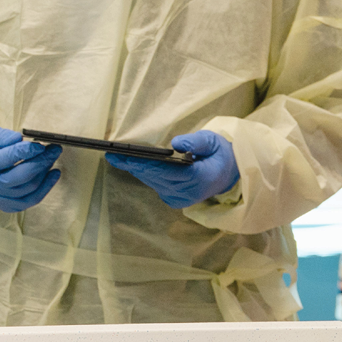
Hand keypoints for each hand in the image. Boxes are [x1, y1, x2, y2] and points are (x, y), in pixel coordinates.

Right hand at [0, 124, 62, 211]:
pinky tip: (54, 173)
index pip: (8, 158)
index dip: (27, 150)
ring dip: (45, 171)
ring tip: (51, 157)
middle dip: (42, 161)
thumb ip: (1, 135)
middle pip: (23, 175)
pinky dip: (47, 187)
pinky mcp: (8, 206)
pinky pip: (33, 199)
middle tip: (55, 149)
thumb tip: (19, 139)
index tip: (41, 144)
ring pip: (30, 186)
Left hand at [106, 130, 237, 208]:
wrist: (229, 173)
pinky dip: (144, 174)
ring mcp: (181, 199)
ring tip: (115, 158)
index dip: (145, 164)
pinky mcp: (175, 200)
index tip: (126, 158)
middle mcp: (189, 193)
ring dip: (135, 170)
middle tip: (111, 155)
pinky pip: (155, 185)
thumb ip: (196, 142)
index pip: (167, 171)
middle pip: (155, 177)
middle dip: (133, 165)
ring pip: (152, 182)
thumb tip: (176, 143)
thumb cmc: (220, 153)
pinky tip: (131, 164)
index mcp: (200, 179)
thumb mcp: (213, 141)